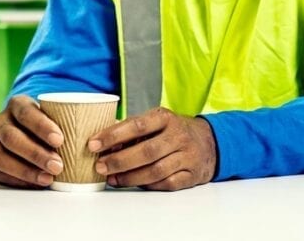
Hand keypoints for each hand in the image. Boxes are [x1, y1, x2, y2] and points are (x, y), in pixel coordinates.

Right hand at [0, 95, 64, 187]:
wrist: (21, 130)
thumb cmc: (44, 123)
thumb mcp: (53, 114)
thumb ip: (71, 120)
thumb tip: (104, 130)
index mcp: (17, 105)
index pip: (26, 112)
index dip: (41, 126)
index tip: (60, 139)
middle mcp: (0, 121)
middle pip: (12, 137)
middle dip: (36, 153)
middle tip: (58, 165)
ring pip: (3, 157)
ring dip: (26, 170)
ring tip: (48, 179)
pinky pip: (0, 172)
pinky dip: (19, 179)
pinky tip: (36, 183)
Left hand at [88, 107, 215, 190]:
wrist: (211, 142)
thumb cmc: (173, 131)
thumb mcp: (156, 122)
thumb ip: (132, 130)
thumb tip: (103, 144)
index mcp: (165, 118)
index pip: (137, 125)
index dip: (112, 135)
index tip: (93, 144)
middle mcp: (178, 136)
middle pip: (146, 152)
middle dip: (119, 161)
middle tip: (100, 166)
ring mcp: (188, 156)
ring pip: (156, 171)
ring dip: (130, 177)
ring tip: (111, 178)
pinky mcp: (192, 175)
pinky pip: (167, 184)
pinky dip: (147, 185)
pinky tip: (133, 183)